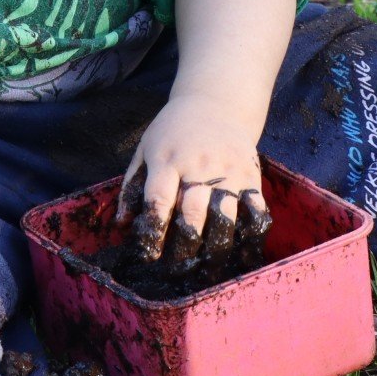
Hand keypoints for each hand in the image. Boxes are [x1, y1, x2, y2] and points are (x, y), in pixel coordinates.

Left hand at [115, 95, 271, 272]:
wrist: (215, 103)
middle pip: (193, 214)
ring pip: (225, 217)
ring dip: (217, 249)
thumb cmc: (172, 132)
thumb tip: (121, 225)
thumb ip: (132, 187)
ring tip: (209, 271)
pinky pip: (255, 210)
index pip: (159, 200)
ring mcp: (228, 172)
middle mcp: (198, 166)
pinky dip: (251, 236)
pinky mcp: (250, 176)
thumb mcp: (145, 150)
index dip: (153, 231)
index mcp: (167, 160)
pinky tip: (244, 256)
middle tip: (178, 271)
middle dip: (185, 247)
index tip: (149, 256)